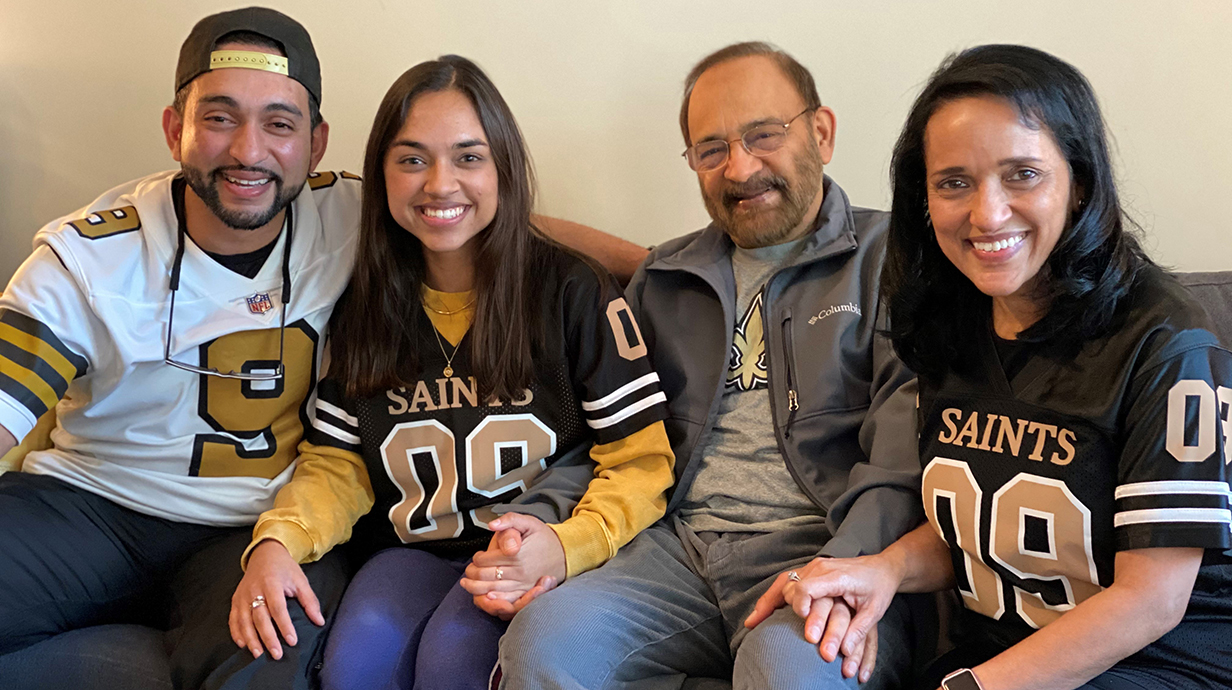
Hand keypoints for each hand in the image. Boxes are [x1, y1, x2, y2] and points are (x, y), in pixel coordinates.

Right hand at [228, 539, 323, 659]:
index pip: (278, 608)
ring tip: (258, 654)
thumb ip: (310, 601)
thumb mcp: (300, 580)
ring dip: (251, 639)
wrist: (265, 554)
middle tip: (276, 654)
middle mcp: (254, 590)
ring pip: (244, 621)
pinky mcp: (235, 599)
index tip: (292, 641)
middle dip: (268, 638)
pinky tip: (242, 644)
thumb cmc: (285, 569)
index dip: (285, 625)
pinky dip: (236, 633)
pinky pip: (233, 619)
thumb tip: (319, 621)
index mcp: (272, 583)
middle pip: (260, 617)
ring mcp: (242, 595)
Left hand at [460, 513, 566, 618]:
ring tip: (467, 585)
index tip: (476, 557)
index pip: (487, 560)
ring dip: (476, 589)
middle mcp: (520, 573)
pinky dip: (492, 601)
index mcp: (518, 555)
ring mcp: (523, 586)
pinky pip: (506, 602)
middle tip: (467, 572)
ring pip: (493, 591)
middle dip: (472, 575)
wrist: (565, 554)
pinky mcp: (526, 594)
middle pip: (487, 577)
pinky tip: (484, 598)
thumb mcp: (529, 522)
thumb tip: (492, 526)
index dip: (477, 559)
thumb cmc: (544, 537)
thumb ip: (510, 520)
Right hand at [747, 555, 899, 679]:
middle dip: (781, 609)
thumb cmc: (878, 588)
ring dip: (769, 602)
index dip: (800, 603)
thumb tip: (844, 652)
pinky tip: (760, 613)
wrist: (881, 568)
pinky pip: (785, 583)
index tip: (800, 619)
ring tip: (754, 623)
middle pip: (792, 586)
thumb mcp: (875, 610)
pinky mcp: (808, 572)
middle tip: (772, 629)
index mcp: (835, 576)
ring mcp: (812, 568)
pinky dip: (771, 597)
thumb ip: (859, 629)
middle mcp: (819, 568)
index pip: (808, 586)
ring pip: (784, 583)